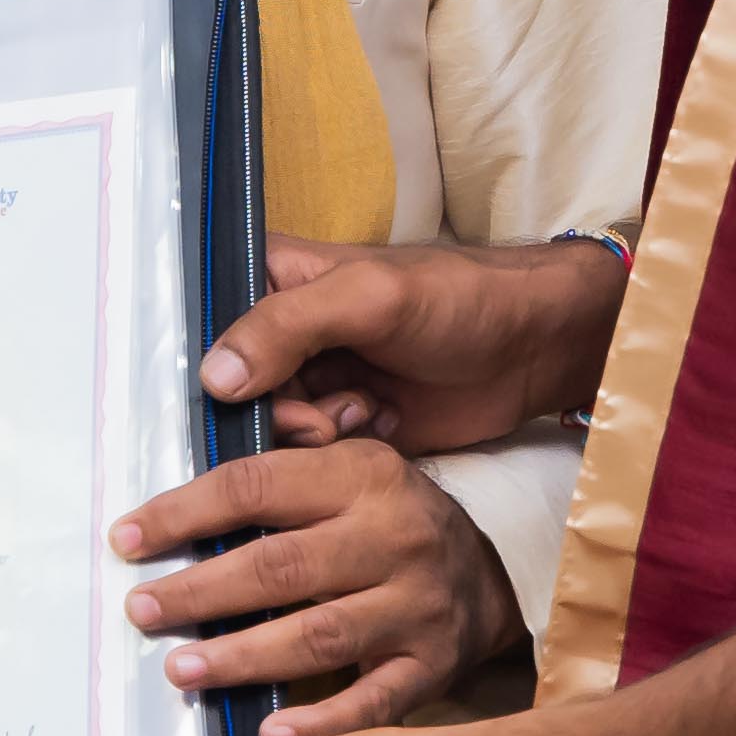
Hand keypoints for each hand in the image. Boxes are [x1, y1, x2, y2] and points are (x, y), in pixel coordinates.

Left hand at [115, 439, 518, 735]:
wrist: (488, 579)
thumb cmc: (391, 519)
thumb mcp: (352, 466)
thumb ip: (285, 458)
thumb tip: (207, 431)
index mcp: (364, 477)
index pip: (258, 487)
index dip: (185, 512)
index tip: (128, 539)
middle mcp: (394, 538)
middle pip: (281, 567)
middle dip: (202, 592)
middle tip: (142, 610)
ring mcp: (415, 607)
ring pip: (318, 635)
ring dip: (243, 656)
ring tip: (183, 670)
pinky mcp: (429, 667)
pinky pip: (372, 701)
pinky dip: (322, 723)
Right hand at [202, 235, 623, 453]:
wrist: (531, 349)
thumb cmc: (456, 298)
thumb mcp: (368, 298)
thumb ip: (286, 327)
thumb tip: (214, 378)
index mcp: (272, 279)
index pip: (204, 324)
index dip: (210, 365)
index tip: (236, 394)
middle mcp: (280, 332)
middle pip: (230, 391)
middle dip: (272, 412)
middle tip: (321, 415)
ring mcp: (311, 381)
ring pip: (266, 429)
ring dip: (312, 432)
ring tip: (363, 410)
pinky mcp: (340, 426)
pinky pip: (307, 456)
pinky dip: (337, 450)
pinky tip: (380, 423)